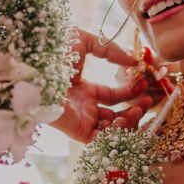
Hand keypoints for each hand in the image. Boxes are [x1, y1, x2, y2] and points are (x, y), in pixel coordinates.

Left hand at [51, 29, 154, 143]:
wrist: (35, 63)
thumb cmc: (55, 49)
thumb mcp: (86, 42)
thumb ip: (111, 50)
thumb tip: (134, 61)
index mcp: (81, 88)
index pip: (111, 96)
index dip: (130, 92)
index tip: (143, 83)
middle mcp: (81, 106)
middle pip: (114, 116)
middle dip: (134, 110)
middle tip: (148, 101)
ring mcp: (79, 119)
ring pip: (110, 131)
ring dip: (129, 122)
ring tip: (138, 109)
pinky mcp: (76, 130)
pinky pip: (101, 140)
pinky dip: (116, 133)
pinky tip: (124, 117)